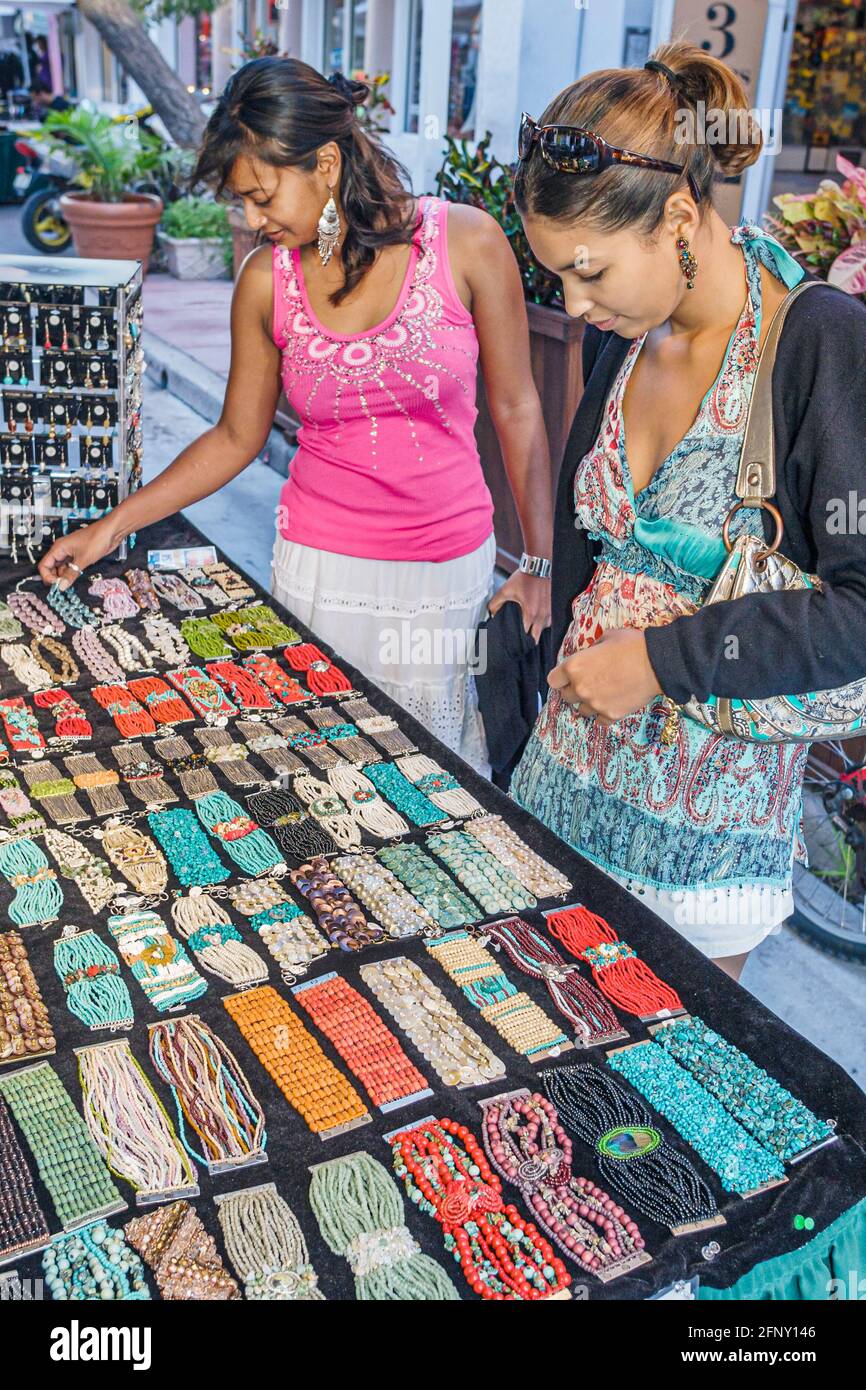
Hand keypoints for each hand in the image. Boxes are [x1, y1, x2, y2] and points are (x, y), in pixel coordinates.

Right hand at [37, 518, 117, 588]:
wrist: (111, 532)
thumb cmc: (97, 538)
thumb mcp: (83, 559)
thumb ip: (71, 574)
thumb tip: (61, 586)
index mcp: (59, 548)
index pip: (44, 565)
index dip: (47, 577)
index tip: (56, 585)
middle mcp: (62, 550)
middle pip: (51, 568)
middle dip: (56, 578)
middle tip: (63, 587)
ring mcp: (71, 553)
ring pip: (62, 568)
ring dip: (65, 577)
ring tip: (70, 584)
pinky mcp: (79, 556)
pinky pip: (71, 567)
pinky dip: (72, 574)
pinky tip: (76, 579)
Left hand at [488, 572, 550, 642]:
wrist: (538, 566)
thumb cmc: (523, 578)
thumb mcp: (505, 590)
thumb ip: (495, 604)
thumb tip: (491, 614)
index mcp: (530, 613)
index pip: (525, 635)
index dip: (518, 639)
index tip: (513, 641)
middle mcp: (542, 614)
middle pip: (536, 637)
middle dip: (528, 640)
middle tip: (521, 641)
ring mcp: (549, 611)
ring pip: (544, 629)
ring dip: (536, 632)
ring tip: (528, 632)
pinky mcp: (553, 606)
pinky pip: (549, 621)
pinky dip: (543, 624)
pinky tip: (536, 622)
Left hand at [548, 627, 663, 724]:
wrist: (657, 663)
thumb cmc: (631, 645)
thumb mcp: (606, 637)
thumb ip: (592, 650)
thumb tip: (590, 655)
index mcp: (574, 666)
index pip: (553, 680)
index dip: (560, 678)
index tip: (568, 677)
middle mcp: (580, 688)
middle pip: (566, 697)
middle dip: (574, 690)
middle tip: (589, 683)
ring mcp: (595, 704)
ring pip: (582, 710)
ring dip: (589, 703)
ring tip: (603, 694)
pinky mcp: (610, 715)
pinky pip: (600, 720)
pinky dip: (604, 714)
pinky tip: (613, 703)